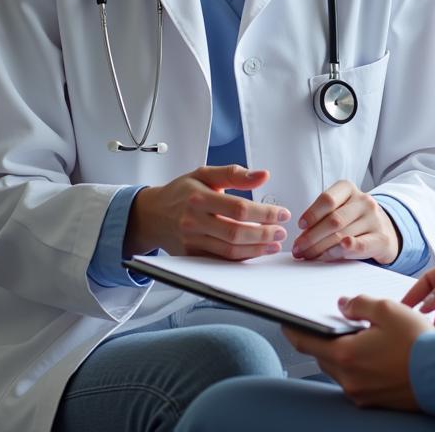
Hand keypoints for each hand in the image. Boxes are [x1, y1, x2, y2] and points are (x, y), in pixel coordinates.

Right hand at [125, 165, 290, 260]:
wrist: (151, 214)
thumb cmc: (181, 192)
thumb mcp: (205, 174)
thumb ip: (235, 173)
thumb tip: (263, 175)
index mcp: (199, 198)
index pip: (238, 209)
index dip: (264, 213)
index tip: (282, 213)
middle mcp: (193, 222)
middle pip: (235, 233)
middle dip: (264, 234)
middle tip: (282, 231)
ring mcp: (190, 242)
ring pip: (228, 251)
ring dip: (256, 250)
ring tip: (274, 244)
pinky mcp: (190, 257)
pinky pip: (219, 260)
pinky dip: (240, 258)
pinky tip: (255, 252)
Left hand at [286, 296, 431, 409]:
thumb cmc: (417, 342)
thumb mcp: (388, 310)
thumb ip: (360, 304)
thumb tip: (343, 304)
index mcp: (346, 354)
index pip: (306, 341)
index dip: (293, 329)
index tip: (286, 321)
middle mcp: (348, 378)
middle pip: (322, 355)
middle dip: (321, 338)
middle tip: (328, 321)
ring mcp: (360, 392)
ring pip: (338, 368)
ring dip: (340, 351)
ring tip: (356, 333)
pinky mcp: (372, 400)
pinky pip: (354, 379)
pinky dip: (355, 363)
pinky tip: (372, 351)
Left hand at [293, 180, 399, 263]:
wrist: (382, 229)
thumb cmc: (352, 219)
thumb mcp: (339, 208)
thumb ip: (322, 218)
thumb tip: (300, 238)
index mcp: (349, 189)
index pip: (328, 199)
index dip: (312, 214)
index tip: (300, 227)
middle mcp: (364, 201)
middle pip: (333, 220)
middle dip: (311, 237)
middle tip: (298, 249)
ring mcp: (375, 219)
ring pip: (342, 235)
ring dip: (320, 249)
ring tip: (308, 256)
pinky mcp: (381, 238)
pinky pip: (359, 245)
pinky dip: (342, 251)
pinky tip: (330, 255)